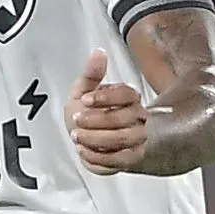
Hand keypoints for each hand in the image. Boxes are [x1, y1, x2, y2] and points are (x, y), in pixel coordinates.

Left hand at [65, 49, 145, 173]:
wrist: (89, 139)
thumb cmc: (88, 112)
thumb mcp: (83, 90)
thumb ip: (91, 74)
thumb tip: (98, 53)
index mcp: (129, 97)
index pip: (126, 94)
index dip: (104, 97)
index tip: (85, 99)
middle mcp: (137, 117)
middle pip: (124, 118)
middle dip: (96, 120)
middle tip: (77, 120)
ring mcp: (137, 138)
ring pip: (122, 140)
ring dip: (95, 139)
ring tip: (77, 136)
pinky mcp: (130, 158)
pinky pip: (119, 160)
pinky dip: (98, 157)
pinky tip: (83, 150)